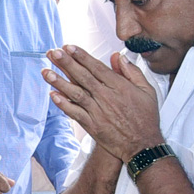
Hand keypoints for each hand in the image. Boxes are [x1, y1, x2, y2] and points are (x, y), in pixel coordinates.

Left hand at [43, 46, 161, 161]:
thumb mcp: (147, 91)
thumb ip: (132, 72)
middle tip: (53, 53)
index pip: (97, 67)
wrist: (143, 145)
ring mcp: (98, 112)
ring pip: (76, 93)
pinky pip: (75, 113)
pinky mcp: (92, 125)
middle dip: (67, 63)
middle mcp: (107, 97)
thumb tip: (119, 57)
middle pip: (83, 77)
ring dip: (59, 82)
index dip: (82, 56)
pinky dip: (64, 104)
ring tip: (46, 71)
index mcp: (119, 87)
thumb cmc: (145, 118)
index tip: (69, 47)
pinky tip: (52, 95)